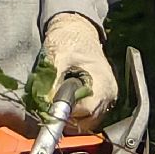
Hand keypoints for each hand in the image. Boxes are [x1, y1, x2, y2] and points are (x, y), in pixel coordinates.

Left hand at [43, 12, 116, 127]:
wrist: (78, 31)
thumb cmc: (70, 39)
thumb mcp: (57, 56)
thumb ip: (51, 81)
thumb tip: (45, 104)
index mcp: (103, 82)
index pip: (86, 110)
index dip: (67, 111)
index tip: (51, 106)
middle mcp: (109, 94)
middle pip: (89, 121)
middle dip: (68, 117)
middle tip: (52, 105)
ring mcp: (108, 98)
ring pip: (89, 122)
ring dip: (72, 116)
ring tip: (60, 101)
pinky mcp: (103, 100)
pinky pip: (90, 116)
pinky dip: (77, 113)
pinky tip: (68, 101)